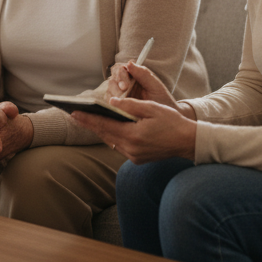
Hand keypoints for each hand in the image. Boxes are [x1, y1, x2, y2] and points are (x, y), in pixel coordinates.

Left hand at [70, 96, 196, 163]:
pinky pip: (119, 146)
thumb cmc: (172, 122)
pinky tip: (106, 129)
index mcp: (133, 135)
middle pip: (104, 134)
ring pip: (111, 141)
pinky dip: (112, 137)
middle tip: (74, 115)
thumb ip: (130, 105)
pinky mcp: (137, 159)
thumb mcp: (152, 108)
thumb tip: (111, 102)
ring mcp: (134, 156)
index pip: (104, 125)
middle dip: (89, 124)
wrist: (187, 142)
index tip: (73, 113)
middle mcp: (131, 149)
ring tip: (87, 120)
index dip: (88, 119)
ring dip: (100, 131)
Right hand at [108, 62, 175, 105]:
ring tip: (122, 103)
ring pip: (108, 90)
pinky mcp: (118, 106)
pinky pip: (109, 103)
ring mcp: (120, 95)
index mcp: (133, 76)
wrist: (166, 120)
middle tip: (124, 94)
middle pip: (112, 80)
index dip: (120, 75)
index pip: (120, 69)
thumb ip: (143, 74)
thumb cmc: (162, 101)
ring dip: (113, 95)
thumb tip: (130, 63)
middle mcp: (125, 84)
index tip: (125, 86)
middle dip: (116, 86)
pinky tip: (119, 108)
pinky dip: (111, 104)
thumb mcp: (155, 87)